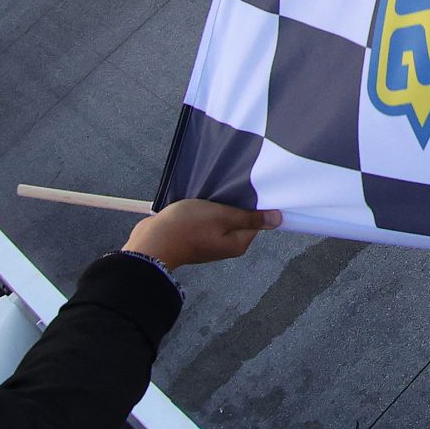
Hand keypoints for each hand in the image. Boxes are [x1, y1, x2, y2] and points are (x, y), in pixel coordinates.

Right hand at [124, 199, 280, 268]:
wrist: (151, 242)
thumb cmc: (187, 227)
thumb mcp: (221, 216)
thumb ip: (249, 217)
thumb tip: (278, 219)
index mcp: (238, 243)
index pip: (258, 219)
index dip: (256, 202)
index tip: (251, 185)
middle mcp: (227, 244)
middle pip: (240, 217)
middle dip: (237, 201)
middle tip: (231, 183)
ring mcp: (211, 240)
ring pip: (223, 215)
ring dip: (220, 202)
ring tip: (215, 188)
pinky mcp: (196, 234)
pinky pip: (208, 217)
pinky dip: (207, 207)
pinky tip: (202, 196)